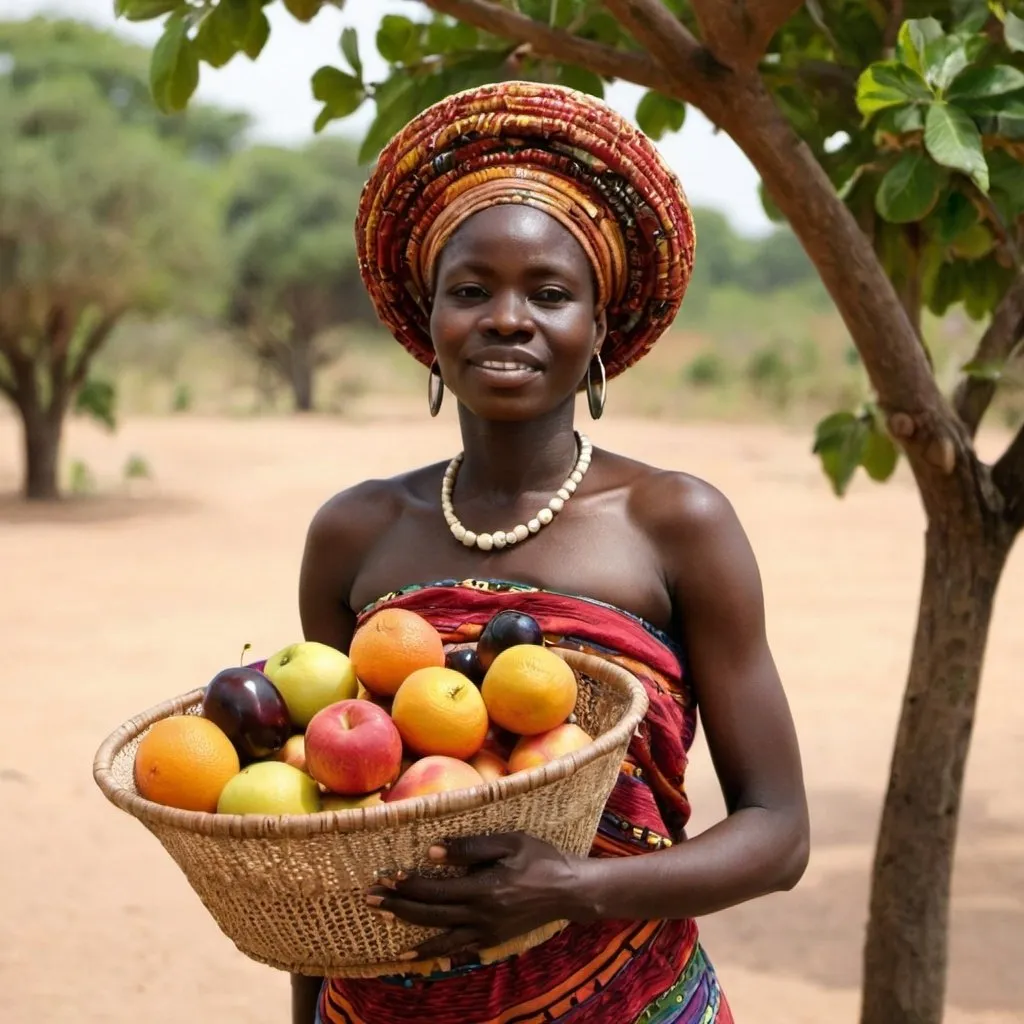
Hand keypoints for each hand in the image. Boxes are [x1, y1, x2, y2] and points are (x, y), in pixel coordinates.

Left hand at [366, 832, 594, 961]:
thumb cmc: (540, 858)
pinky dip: (433, 951)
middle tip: (369, 898)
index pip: (435, 890)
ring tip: (381, 924)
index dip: (408, 884)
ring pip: (438, 936)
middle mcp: (480, 916)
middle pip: (429, 914)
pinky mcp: (491, 939)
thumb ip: (471, 847)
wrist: (569, 891)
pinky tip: (415, 954)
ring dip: (407, 930)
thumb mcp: (509, 842)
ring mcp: (485, 932)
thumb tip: (433, 851)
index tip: (387, 876)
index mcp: (483, 890)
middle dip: (397, 906)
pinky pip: (455, 948)